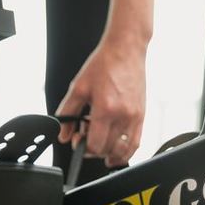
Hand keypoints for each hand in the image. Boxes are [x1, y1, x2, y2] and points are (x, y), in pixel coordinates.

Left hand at [57, 35, 146, 167]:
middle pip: (107, 149)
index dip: (83, 148)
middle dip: (93, 149)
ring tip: (100, 149)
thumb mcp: (78, 87)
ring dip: (110, 154)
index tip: (77, 140)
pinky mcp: (142, 114)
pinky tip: (117, 153)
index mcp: (105, 109)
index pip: (95, 145)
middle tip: (86, 136)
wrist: (126, 49)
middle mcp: (123, 115)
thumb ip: (67, 113)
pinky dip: (126, 152)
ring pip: (123, 150)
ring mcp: (135, 116)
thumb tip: (63, 135)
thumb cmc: (104, 64)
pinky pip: (136, 142)